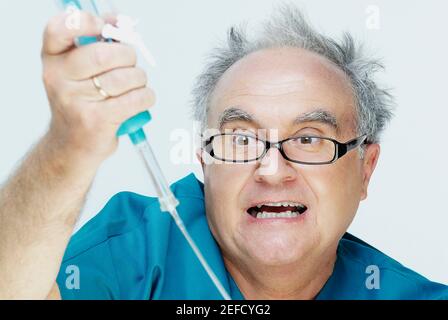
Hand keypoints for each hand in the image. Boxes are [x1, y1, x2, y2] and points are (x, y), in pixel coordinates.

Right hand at [41, 11, 154, 164]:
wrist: (71, 146)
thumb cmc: (82, 103)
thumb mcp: (78, 71)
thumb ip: (97, 43)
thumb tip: (122, 22)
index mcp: (53, 59)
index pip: (61, 28)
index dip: (88, 23)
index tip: (106, 29)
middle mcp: (58, 78)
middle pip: (104, 54)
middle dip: (128, 56)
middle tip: (130, 64)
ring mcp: (75, 101)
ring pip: (125, 77)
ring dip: (140, 80)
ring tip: (134, 86)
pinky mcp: (96, 121)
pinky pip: (135, 99)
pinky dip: (146, 97)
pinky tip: (140, 100)